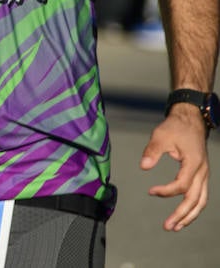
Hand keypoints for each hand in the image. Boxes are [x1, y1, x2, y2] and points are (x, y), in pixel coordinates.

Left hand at [140, 108, 209, 230]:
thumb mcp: (161, 135)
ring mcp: (204, 175)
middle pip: (195, 199)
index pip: (182, 185)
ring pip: (201, 201)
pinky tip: (182, 215)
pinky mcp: (201, 176)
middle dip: (181, 215)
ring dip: (189, 216)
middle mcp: (202, 172)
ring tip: (175, 227)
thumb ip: (152, 151)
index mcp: (194, 163)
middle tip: (167, 226)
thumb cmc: (175, 128)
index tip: (151, 191)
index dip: (166, 191)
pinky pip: (200, 196)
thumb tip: (143, 166)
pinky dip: (192, 208)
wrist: (190, 121)